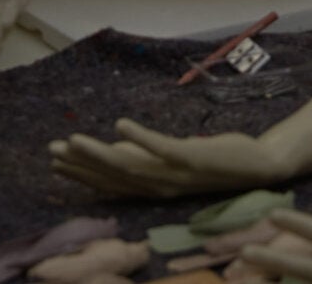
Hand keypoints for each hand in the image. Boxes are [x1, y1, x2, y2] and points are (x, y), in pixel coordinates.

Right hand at [50, 118, 283, 198]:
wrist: (260, 165)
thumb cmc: (217, 159)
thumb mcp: (178, 158)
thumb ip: (149, 155)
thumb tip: (118, 144)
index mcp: (156, 187)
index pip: (111, 183)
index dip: (82, 173)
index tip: (55, 161)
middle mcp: (161, 186)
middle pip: (113, 176)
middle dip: (81, 164)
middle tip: (52, 150)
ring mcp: (176, 173)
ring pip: (130, 165)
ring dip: (100, 153)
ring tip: (74, 140)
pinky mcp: (192, 157)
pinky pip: (161, 148)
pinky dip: (139, 138)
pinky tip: (120, 123)